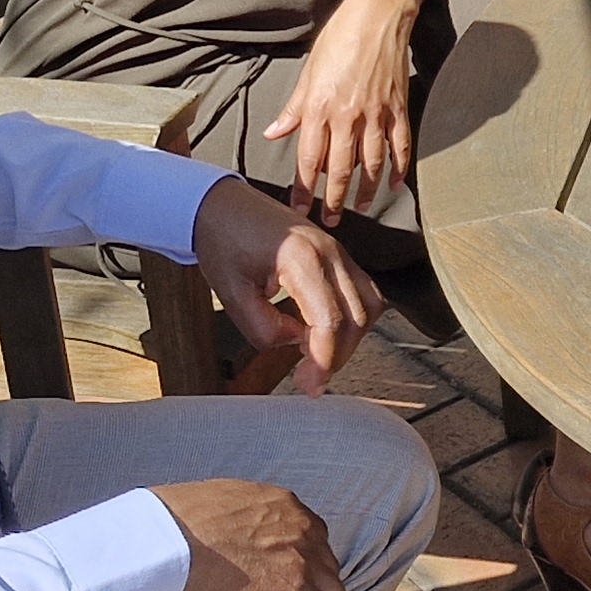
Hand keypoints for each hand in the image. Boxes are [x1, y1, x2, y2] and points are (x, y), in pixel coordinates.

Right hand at [153, 478, 346, 590]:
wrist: (164, 542)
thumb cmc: (175, 526)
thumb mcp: (224, 507)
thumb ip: (249, 524)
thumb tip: (243, 546)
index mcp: (285, 505)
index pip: (312, 541)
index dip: (297, 569)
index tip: (272, 585)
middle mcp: (303, 529)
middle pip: (325, 568)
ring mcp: (303, 561)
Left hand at [192, 175, 380, 377]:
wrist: (222, 205)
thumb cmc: (223, 240)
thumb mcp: (230, 292)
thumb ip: (263, 328)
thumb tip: (295, 343)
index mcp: (302, 259)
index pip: (330, 320)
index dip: (323, 360)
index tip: (309, 385)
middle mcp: (330, 252)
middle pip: (356, 317)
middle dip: (336, 356)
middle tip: (309, 380)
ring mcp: (338, 251)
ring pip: (368, 306)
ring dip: (350, 338)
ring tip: (317, 356)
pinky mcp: (337, 255)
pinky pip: (362, 292)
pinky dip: (352, 318)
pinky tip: (323, 331)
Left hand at [266, 0, 420, 224]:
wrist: (378, 14)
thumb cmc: (339, 37)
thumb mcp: (308, 71)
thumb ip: (293, 109)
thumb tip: (274, 133)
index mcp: (320, 106)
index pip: (309, 159)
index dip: (304, 189)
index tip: (299, 210)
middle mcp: (347, 115)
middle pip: (340, 169)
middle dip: (334, 199)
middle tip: (331, 220)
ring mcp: (376, 113)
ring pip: (371, 163)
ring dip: (366, 190)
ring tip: (361, 208)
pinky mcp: (399, 107)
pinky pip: (400, 145)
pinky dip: (397, 168)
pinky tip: (392, 184)